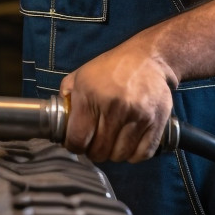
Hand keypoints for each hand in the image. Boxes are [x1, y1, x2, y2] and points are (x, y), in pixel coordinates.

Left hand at [60, 37, 177, 163]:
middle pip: (99, 151)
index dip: (74, 146)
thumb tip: (58, 120)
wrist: (148, 58)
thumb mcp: (82, 75)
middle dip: (94, 151)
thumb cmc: (112, 68)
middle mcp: (114, 107)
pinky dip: (134, 155)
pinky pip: (142, 154)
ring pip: (120, 156)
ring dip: (114, 153)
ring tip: (114, 141)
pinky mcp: (156, 121)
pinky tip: (130, 143)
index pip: (78, 140)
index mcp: (90, 96)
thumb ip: (67, 96)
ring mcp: (138, 115)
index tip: (78, 143)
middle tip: (97, 142)